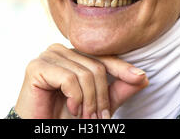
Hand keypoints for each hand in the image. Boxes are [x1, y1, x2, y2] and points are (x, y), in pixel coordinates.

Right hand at [14, 43, 148, 118]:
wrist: (41, 129)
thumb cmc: (64, 115)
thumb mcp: (98, 103)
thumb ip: (118, 90)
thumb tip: (143, 77)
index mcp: (74, 54)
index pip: (103, 57)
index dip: (122, 68)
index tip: (140, 78)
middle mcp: (61, 50)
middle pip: (96, 67)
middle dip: (100, 98)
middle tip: (97, 119)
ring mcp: (48, 56)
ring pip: (84, 74)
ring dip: (88, 102)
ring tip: (82, 116)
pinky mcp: (36, 66)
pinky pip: (69, 79)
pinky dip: (75, 98)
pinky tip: (70, 107)